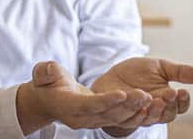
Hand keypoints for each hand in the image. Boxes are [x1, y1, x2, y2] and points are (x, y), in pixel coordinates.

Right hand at [16, 61, 147, 133]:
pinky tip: (146, 106)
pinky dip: (132, 114)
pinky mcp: (99, 121)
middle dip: (127, 105)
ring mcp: (91, 122)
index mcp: (67, 105)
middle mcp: (81, 118)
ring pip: (115, 118)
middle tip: (145, 95)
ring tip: (150, 98)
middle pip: (107, 113)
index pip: (89, 105)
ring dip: (133, 110)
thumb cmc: (46, 83)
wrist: (47, 101)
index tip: (122, 93)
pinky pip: (118, 120)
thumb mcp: (42, 73)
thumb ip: (45, 71)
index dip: (106, 100)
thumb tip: (50, 70)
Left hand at [91, 57, 192, 134]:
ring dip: (153, 110)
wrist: (112, 75)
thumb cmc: (138, 73)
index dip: (183, 101)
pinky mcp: (120, 115)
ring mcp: (137, 115)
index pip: (180, 107)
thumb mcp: (160, 67)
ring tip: (154, 98)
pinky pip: (127, 118)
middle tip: (170, 93)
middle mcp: (154, 111)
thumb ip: (179, 72)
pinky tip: (136, 103)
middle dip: (169, 105)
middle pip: (167, 115)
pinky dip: (133, 112)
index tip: (183, 91)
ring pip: (149, 119)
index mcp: (166, 101)